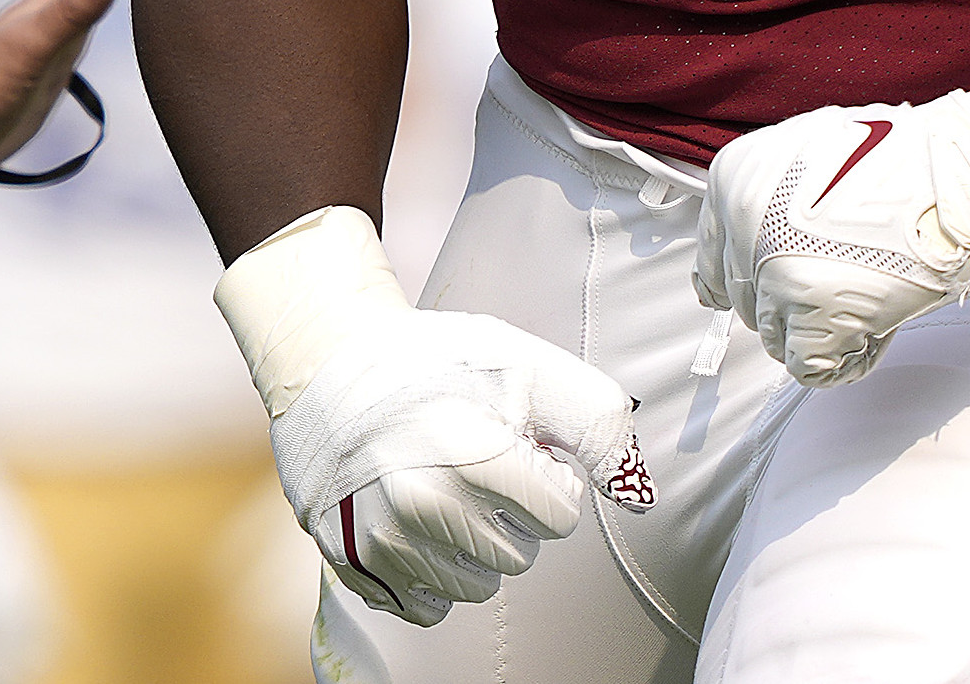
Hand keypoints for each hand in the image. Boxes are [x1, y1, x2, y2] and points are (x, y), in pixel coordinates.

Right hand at [216, 207, 645, 626]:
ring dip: (474, 544)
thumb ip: (599, 423)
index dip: (546, 477)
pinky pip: (427, 607)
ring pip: (478, 585)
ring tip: (445, 486)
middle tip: (474, 460)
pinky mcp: (355, 566)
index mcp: (475, 456)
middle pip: (521, 555)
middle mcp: (424, 507)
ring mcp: (383, 542)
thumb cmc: (437, 362)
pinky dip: (432, 573)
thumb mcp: (529, 365)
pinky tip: (418, 521)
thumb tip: (640, 498)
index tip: (515, 445)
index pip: (561, 517)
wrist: (328, 363)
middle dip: (511, 513)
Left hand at [693, 84, 969, 386]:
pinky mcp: (813, 316)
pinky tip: (875, 327)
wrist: (963, 173)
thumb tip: (736, 264)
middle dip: (795, 306)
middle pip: (750, 306)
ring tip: (869, 297)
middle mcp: (744, 226)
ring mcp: (776, 275)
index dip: (748, 285)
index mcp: (736, 182)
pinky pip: (810, 368)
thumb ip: (768, 205)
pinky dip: (845, 359)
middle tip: (850, 283)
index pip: (713, 264)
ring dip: (821, 331)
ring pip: (777, 340)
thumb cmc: (905, 162)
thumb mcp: (810, 158)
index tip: (772, 294)